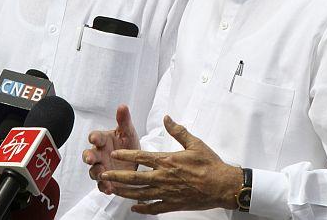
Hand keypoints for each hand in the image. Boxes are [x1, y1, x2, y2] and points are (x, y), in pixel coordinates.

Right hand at [82, 104, 139, 193]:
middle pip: (89, 155)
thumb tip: (122, 106)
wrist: (136, 160)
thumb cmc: (127, 143)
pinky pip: (102, 185)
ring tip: (102, 175)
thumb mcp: (128, 131)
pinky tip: (109, 188)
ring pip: (93, 171)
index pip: (95, 137)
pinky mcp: (106, 180)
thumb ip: (124, 120)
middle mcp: (99, 154)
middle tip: (90, 158)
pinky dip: (104, 186)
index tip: (94, 138)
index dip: (94, 137)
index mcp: (103, 140)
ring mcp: (101, 167)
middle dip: (88, 156)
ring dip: (96, 173)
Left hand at [100, 115, 242, 214]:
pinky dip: (143, 209)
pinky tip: (135, 208)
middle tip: (103, 176)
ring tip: (112, 191)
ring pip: (140, 194)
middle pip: (135, 178)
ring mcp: (167, 193)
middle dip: (117, 177)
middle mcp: (164, 178)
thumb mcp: (194, 142)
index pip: (140, 157)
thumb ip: (178, 130)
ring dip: (124, 193)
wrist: (223, 185)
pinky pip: (154, 208)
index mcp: (167, 161)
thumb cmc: (210, 164)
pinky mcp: (173, 204)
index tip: (114, 154)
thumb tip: (167, 118)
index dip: (125, 156)